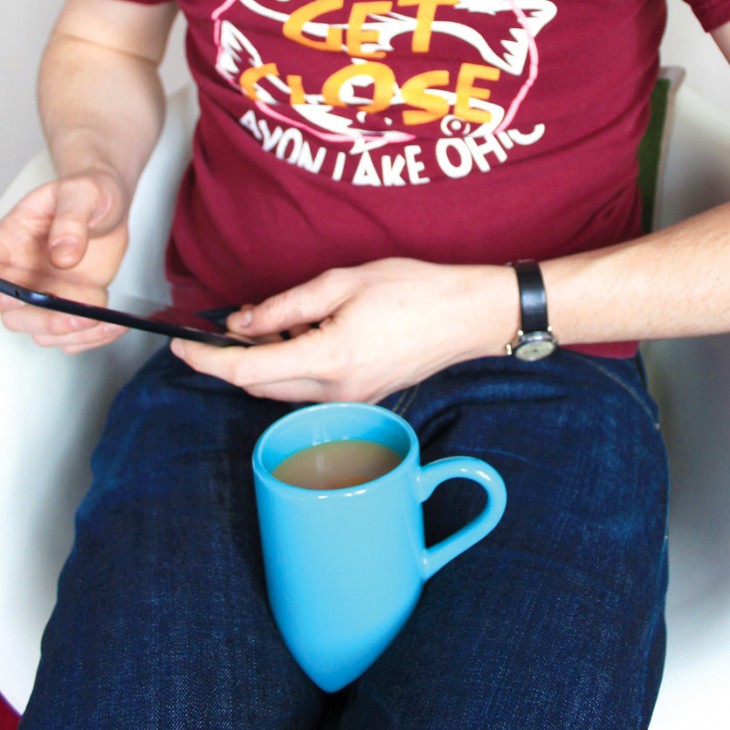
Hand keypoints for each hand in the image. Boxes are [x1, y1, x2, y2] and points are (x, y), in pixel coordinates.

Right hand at [0, 169, 129, 351]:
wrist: (110, 206)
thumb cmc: (88, 194)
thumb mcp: (82, 194)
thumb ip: (71, 221)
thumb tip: (62, 255)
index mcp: (8, 243)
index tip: (16, 297)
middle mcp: (21, 275)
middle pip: (14, 315)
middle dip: (45, 322)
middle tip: (80, 316)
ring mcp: (46, 294)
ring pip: (43, 333)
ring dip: (74, 335)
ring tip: (109, 320)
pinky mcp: (71, 305)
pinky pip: (72, 337)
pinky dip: (93, 339)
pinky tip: (114, 325)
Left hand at [170, 258, 518, 402]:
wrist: (466, 316)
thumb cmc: (415, 291)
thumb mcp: (342, 282)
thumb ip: (284, 305)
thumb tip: (243, 322)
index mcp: (330, 358)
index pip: (246, 369)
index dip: (205, 360)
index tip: (179, 346)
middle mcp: (337, 390)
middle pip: (259, 384)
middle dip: (234, 358)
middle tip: (236, 320)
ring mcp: (351, 400)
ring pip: (282, 388)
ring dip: (266, 360)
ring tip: (281, 319)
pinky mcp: (361, 398)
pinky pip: (308, 388)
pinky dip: (293, 364)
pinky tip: (305, 334)